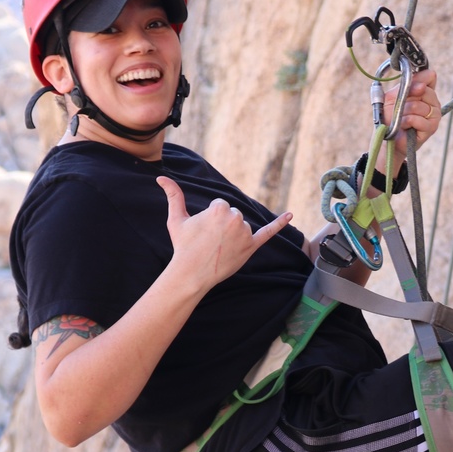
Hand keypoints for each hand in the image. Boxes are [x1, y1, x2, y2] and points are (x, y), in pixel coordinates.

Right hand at [156, 176, 292, 290]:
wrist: (191, 273)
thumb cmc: (183, 245)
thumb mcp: (177, 219)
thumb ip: (173, 195)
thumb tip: (161, 177)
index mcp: (220, 208)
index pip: (220, 205)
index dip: (210, 218)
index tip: (203, 231)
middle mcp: (236, 218)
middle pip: (232, 214)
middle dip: (222, 225)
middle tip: (209, 241)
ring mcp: (245, 233)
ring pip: (242, 225)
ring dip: (232, 234)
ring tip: (219, 247)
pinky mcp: (251, 246)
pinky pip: (268, 233)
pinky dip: (280, 224)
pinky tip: (291, 215)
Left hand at [382, 68, 441, 155]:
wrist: (388, 137)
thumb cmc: (391, 117)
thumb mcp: (393, 96)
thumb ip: (405, 86)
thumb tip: (422, 84)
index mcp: (425, 92)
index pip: (429, 76)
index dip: (418, 80)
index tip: (408, 88)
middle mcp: (433, 102)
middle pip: (425, 90)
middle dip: (407, 99)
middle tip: (401, 108)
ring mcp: (434, 115)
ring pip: (419, 106)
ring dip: (404, 112)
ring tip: (400, 119)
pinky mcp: (431, 127)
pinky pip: (417, 119)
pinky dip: (405, 122)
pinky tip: (403, 125)